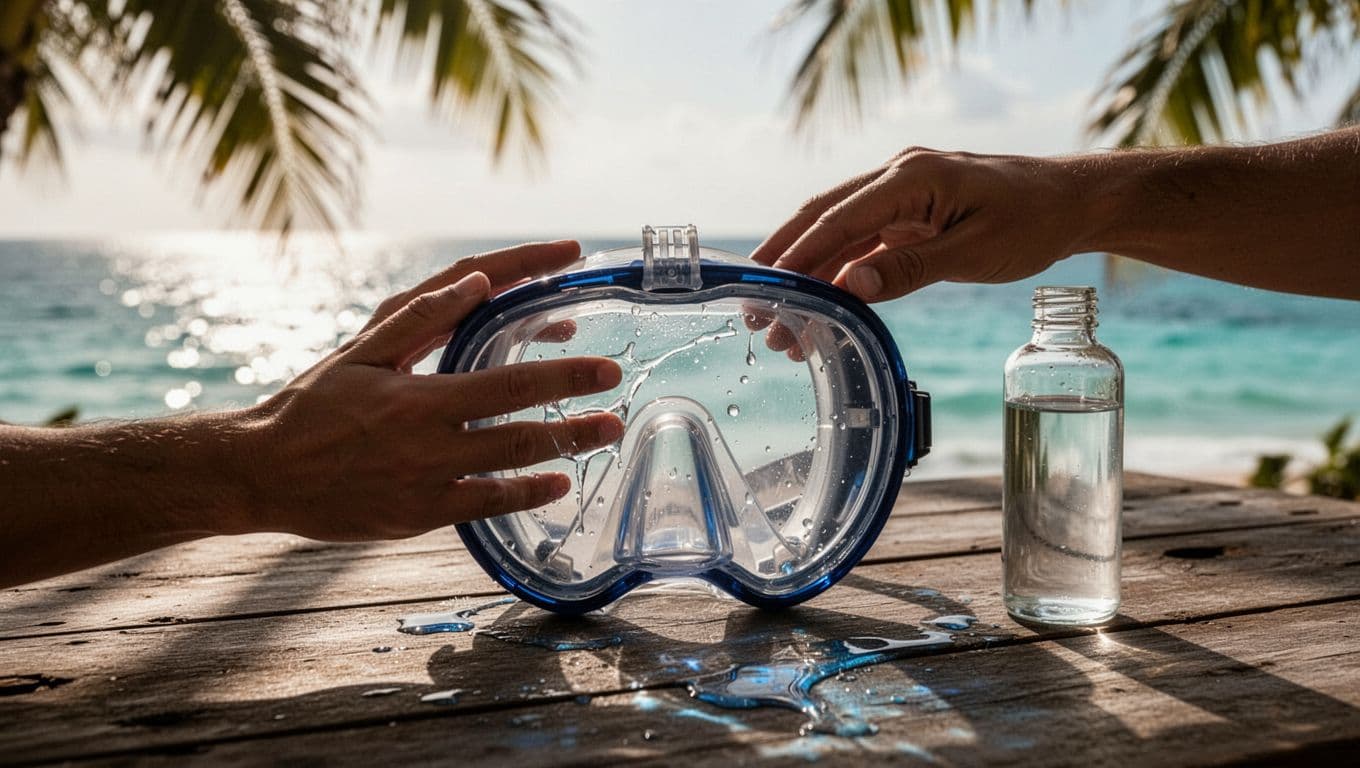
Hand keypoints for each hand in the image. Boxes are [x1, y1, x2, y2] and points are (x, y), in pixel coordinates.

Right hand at [231, 241, 624, 540]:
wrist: (261, 475)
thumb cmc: (310, 406)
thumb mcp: (360, 352)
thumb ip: (422, 318)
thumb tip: (479, 281)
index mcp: (417, 392)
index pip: (505, 359)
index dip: (556, 345)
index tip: (593, 334)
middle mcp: (429, 437)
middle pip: (520, 413)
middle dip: (575, 395)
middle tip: (616, 382)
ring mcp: (428, 480)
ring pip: (513, 462)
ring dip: (567, 445)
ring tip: (607, 431)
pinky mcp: (421, 516)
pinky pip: (486, 505)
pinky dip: (526, 493)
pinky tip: (558, 482)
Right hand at [751, 148, 1082, 301]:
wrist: (1075, 202)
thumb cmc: (1035, 221)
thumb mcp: (976, 251)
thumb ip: (911, 267)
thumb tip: (851, 287)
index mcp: (912, 176)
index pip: (839, 216)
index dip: (798, 254)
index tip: (765, 290)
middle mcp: (899, 176)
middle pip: (823, 218)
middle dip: (786, 265)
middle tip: (755, 311)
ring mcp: (902, 193)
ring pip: (839, 234)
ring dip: (809, 276)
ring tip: (783, 327)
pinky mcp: (910, 213)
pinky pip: (863, 242)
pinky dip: (839, 274)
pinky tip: (824, 307)